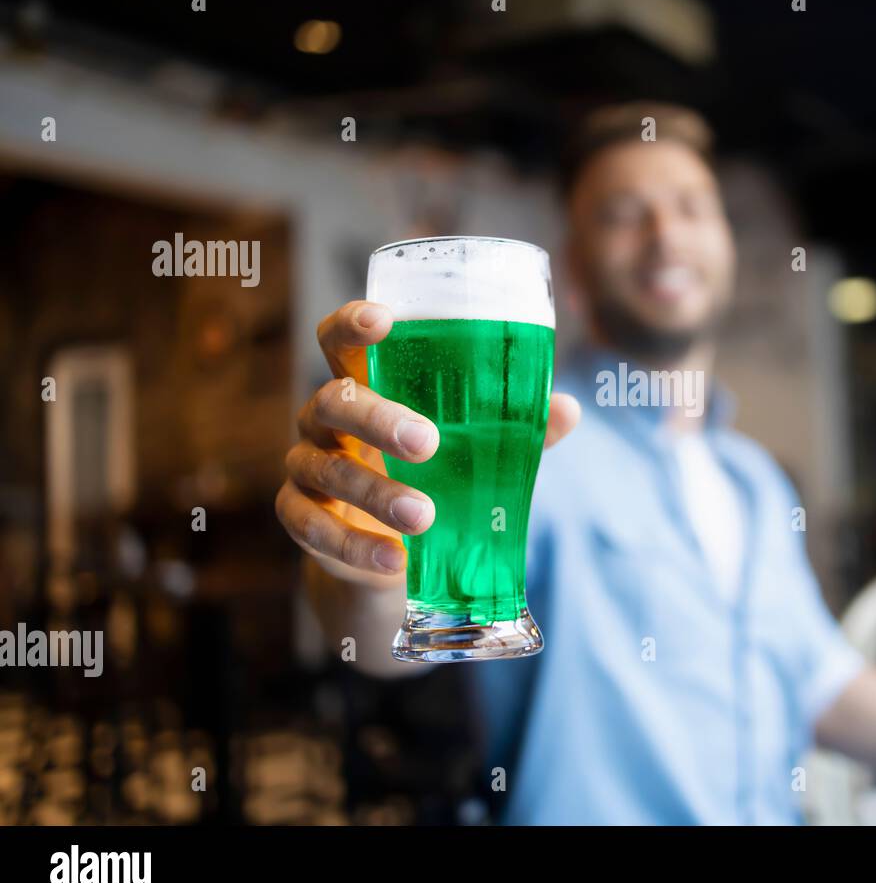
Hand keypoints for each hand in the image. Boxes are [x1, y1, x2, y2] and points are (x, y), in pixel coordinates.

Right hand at [276, 300, 579, 581]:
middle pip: (334, 403)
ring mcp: (306, 467)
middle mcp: (324, 419)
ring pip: (326, 470)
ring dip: (376, 493)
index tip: (382, 321)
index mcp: (363, 384)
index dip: (352, 324)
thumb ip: (514, 427)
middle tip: (427, 443)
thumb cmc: (433, 472)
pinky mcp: (300, 518)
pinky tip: (395, 560)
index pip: (340, 341)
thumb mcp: (472, 449)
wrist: (388, 549)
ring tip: (423, 517)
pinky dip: (355, 546)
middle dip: (378, 419)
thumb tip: (568, 408)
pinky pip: (312, 528)